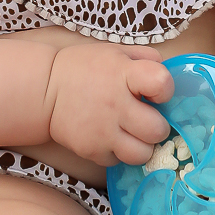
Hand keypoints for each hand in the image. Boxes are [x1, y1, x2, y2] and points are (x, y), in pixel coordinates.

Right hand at [45, 42, 173, 165]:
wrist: (45, 90)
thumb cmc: (85, 69)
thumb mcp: (115, 52)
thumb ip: (146, 59)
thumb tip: (169, 75)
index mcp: (123, 74)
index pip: (161, 84)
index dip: (165, 90)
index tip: (154, 92)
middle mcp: (114, 104)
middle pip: (157, 130)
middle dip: (156, 126)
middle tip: (145, 120)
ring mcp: (102, 131)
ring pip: (142, 154)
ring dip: (142, 145)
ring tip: (132, 134)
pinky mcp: (90, 150)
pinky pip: (118, 161)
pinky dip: (118, 153)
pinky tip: (111, 139)